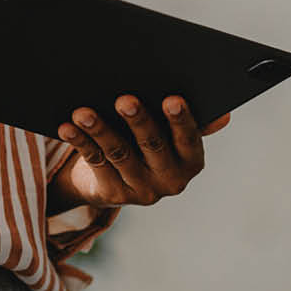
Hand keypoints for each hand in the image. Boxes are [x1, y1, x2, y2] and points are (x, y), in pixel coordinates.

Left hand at [49, 95, 231, 211]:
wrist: (116, 182)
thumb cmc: (149, 144)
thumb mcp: (172, 136)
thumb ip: (193, 124)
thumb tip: (224, 115)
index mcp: (190, 162)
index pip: (189, 140)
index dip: (181, 120)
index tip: (172, 98)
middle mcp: (170, 180)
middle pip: (152, 146)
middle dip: (138, 121)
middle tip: (125, 99)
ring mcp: (140, 190)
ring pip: (118, 154)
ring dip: (100, 130)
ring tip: (84, 111)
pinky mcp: (111, 192)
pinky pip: (94, 161)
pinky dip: (80, 141)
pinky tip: (67, 126)